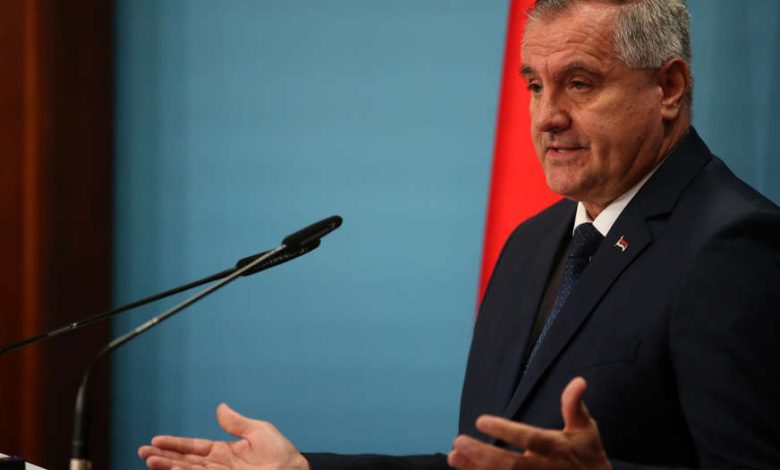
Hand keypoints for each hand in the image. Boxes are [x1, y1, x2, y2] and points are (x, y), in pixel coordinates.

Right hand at [138, 403, 309, 469]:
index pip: (193, 447)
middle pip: (184, 461)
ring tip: (149, 461)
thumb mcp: (258, 431)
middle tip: (142, 452)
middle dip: (163, 457)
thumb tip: (220, 407)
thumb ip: (236, 422)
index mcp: (224, 451)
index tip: (155, 441)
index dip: (174, 444)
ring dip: (168, 467)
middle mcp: (218, 466)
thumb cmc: (282, 454)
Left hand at [447, 377, 610, 469]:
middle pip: (512, 466)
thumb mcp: (585, 429)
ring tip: (454, 455)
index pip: (531, 439)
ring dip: (476, 469)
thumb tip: (578, 381)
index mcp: (558, 449)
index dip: (506, 431)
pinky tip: (463, 468)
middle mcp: (546, 469)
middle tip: (459, 441)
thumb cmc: (587, 454)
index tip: (481, 420)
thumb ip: (574, 406)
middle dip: (483, 455)